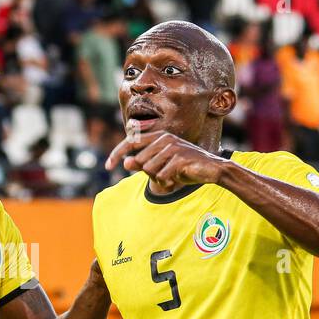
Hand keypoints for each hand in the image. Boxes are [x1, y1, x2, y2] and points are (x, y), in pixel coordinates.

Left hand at [105, 130, 228, 189]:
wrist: (212, 170)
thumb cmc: (185, 168)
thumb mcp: (161, 167)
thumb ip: (143, 164)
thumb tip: (125, 163)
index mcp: (159, 136)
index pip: (131, 142)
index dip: (117, 153)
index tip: (107, 165)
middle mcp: (165, 138)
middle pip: (140, 161)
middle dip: (149, 173)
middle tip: (164, 175)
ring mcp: (173, 147)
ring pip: (149, 169)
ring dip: (158, 178)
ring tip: (171, 177)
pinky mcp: (180, 158)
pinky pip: (161, 176)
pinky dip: (166, 182)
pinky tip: (176, 180)